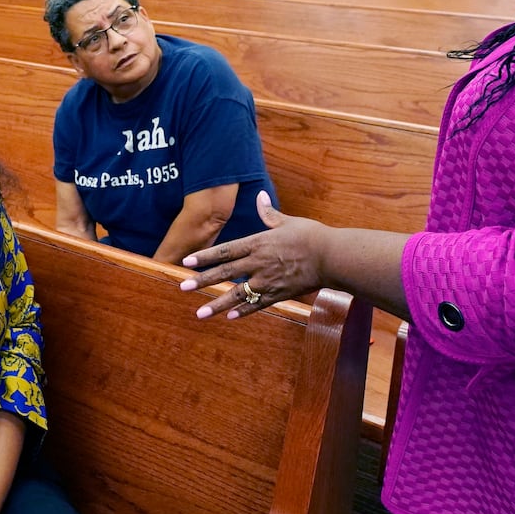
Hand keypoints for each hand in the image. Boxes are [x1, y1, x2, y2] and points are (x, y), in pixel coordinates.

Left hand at [180, 191, 326, 318]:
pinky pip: (258, 304)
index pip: (225, 250)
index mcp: (258, 243)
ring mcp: (268, 281)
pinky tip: (230, 317)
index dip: (205, 257)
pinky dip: (244, 311)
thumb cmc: (311, 235)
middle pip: (225, 273)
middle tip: (183, 288)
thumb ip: (269, 213)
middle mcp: (258, 263)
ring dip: (217, 304)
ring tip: (200, 313)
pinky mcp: (279, 294)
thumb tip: (259, 196)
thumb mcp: (287, 221)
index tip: (187, 262)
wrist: (331, 256)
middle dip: (202, 281)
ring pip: (237, 294)